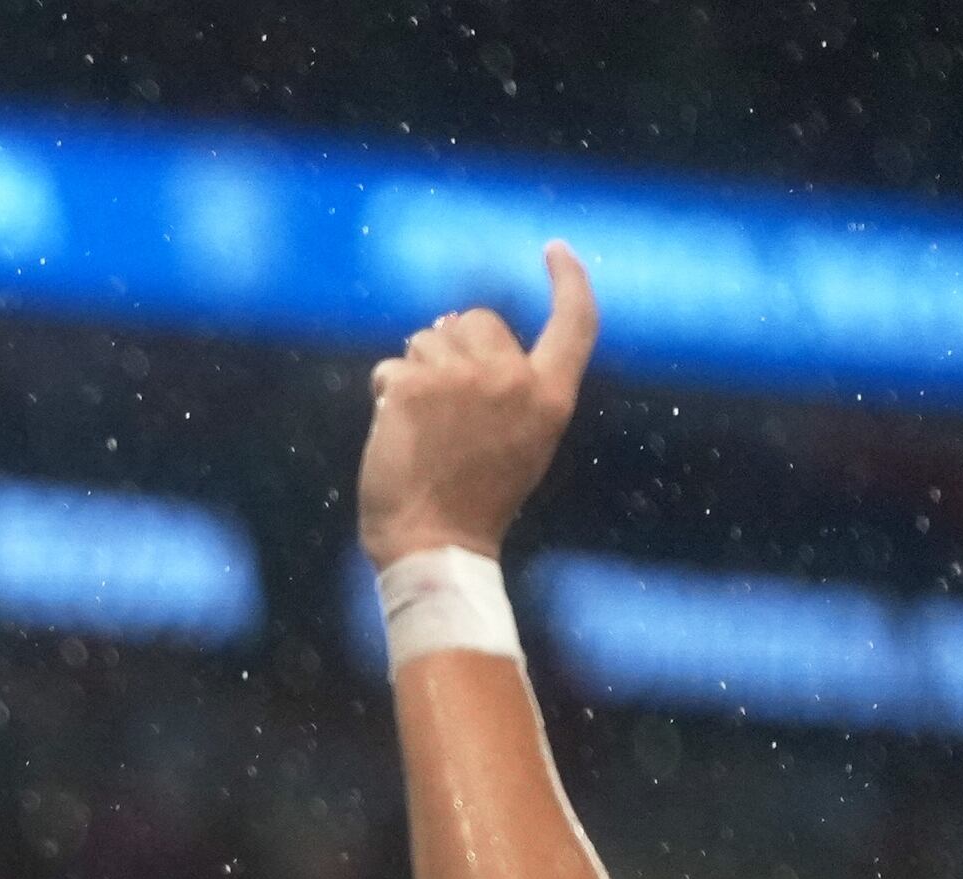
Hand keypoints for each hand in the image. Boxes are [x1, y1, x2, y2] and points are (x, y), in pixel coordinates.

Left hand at [357, 240, 596, 565]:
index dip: (569, 280)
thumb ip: (510, 386)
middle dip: (453, 347)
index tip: (556, 250)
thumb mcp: (521, 441)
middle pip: (477, 319)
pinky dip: (386, 393)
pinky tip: (396, 430)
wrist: (434, 544)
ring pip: (428, 337)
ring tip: (422, 425)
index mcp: (551, 396)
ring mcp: (463, 379)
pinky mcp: (415, 386)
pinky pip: (392, 366)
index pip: (576, 323)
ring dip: (416, 370)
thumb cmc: (472, 501)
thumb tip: (457, 326)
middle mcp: (513, 379)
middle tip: (444, 404)